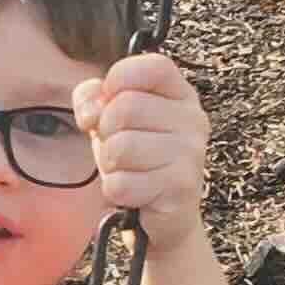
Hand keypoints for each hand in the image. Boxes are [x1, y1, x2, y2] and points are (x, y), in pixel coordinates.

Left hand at [72, 49, 208, 255]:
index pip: (153, 67)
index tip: (109, 97)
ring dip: (110, 164)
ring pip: (120, 147)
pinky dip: (115, 191)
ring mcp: (191, 154)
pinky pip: (121, 183)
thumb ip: (94, 98)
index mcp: (180, 95)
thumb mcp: (112, 120)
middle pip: (126, 108)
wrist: (164, 218)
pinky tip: (133, 192)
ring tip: (126, 170)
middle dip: (106, 131)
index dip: (119, 78)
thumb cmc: (137, 159)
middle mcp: (193, 120)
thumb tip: (92, 108)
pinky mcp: (181, 188)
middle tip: (116, 147)